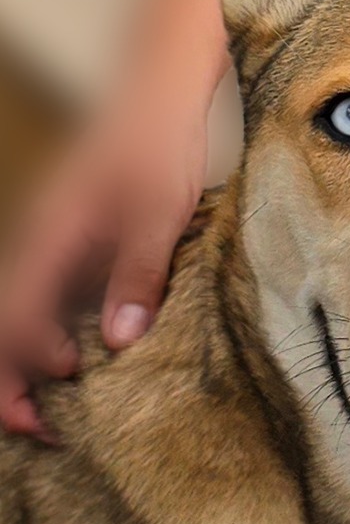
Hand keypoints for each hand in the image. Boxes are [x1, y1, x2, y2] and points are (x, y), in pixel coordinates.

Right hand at [0, 72, 209, 435]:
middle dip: (10, 380)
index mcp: (49, 239)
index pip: (13, 318)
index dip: (26, 365)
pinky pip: (53, 292)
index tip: (65, 390)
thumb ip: (137, 275)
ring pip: (24, 311)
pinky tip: (85, 349)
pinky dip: (55, 330)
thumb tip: (116, 343)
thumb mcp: (158, 214)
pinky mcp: (81, 237)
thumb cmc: (158, 146)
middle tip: (43, 428)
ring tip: (59, 402)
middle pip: (5, 322)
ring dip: (30, 359)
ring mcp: (57, 240)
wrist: (160, 95)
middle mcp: (42, 243)